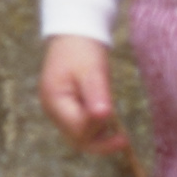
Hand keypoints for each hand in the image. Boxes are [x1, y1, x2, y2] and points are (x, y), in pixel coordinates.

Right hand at [38, 32, 125, 158]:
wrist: (74, 34)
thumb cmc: (82, 49)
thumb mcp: (92, 70)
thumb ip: (96, 94)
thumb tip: (103, 116)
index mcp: (54, 100)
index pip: (77, 128)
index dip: (96, 126)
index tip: (115, 117)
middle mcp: (52, 110)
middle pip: (76, 139)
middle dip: (100, 142)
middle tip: (125, 138)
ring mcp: (57, 111)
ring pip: (79, 137)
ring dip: (99, 137)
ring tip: (120, 134)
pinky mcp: (66, 109)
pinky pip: (80, 127)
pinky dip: (96, 129)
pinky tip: (111, 125)